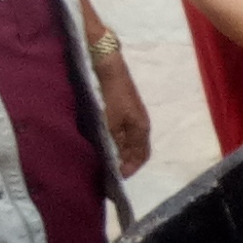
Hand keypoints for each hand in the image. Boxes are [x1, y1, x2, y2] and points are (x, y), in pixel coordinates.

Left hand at [93, 48, 151, 175]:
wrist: (106, 64)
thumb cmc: (111, 95)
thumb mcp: (111, 123)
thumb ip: (114, 144)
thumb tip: (116, 162)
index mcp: (141, 128)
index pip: (141, 156)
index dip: (130, 169)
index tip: (116, 178)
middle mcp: (139, 123)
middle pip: (134, 148)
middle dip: (123, 160)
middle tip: (107, 169)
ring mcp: (131, 113)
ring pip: (126, 139)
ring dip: (117, 149)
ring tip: (103, 156)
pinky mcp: (121, 106)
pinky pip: (120, 129)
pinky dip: (113, 138)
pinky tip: (101, 138)